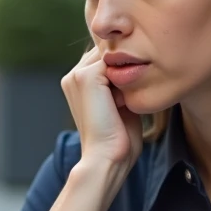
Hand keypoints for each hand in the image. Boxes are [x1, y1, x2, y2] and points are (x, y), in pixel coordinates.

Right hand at [60, 46, 143, 170]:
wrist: (107, 156)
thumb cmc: (118, 137)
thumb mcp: (120, 103)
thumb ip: (121, 82)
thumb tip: (137, 65)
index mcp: (78, 82)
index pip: (106, 58)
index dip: (125, 68)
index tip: (132, 92)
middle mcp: (73, 75)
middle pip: (110, 53)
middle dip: (125, 68)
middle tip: (126, 101)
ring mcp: (77, 74)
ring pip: (113, 57)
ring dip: (125, 75)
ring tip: (122, 104)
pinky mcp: (86, 76)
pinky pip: (115, 62)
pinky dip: (125, 80)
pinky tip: (120, 103)